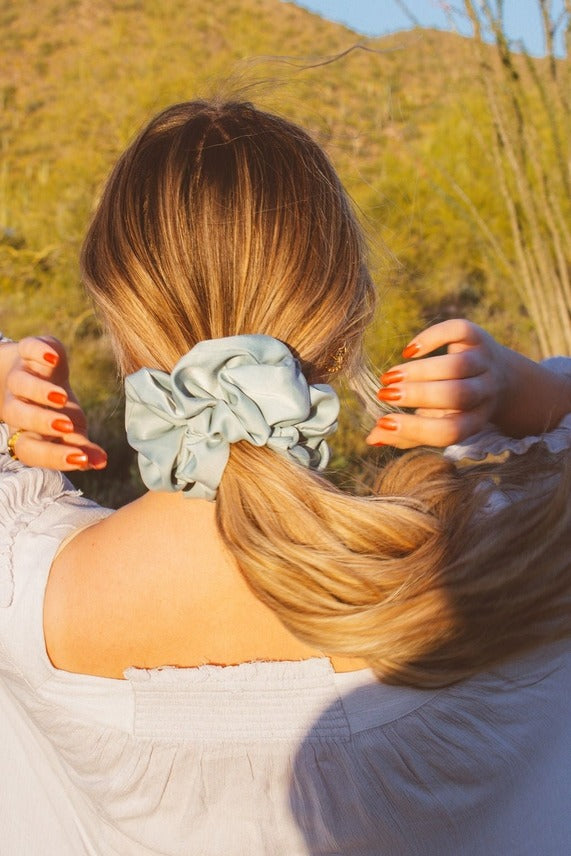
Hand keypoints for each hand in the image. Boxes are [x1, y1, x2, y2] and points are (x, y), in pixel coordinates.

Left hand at [0, 337, 107, 470]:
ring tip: (63, 397)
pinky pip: (27, 348)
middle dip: (41, 422)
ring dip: (40, 392)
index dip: (52, 456)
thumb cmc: (58, 409)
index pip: (29, 449)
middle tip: (67, 427)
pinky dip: (40, 352)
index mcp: (27, 430)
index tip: (82, 459)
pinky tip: (54, 358)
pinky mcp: (28, 351)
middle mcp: (19, 404)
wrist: (34, 372)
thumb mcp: (73, 428)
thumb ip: (83, 446)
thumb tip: (101, 462)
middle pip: (16, 415)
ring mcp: (22, 376)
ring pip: (20, 384)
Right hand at [366, 319, 510, 448]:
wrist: (505, 380)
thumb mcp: (438, 423)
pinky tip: (409, 351)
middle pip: (457, 395)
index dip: (416, 428)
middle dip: (418, 395)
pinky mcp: (479, 337)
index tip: (384, 422)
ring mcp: (485, 363)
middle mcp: (484, 393)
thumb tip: (372, 438)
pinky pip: (458, 331)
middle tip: (384, 393)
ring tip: (389, 376)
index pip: (449, 430)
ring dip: (419, 371)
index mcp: (474, 421)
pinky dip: (432, 337)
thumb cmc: (457, 407)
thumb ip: (408, 434)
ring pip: (456, 366)